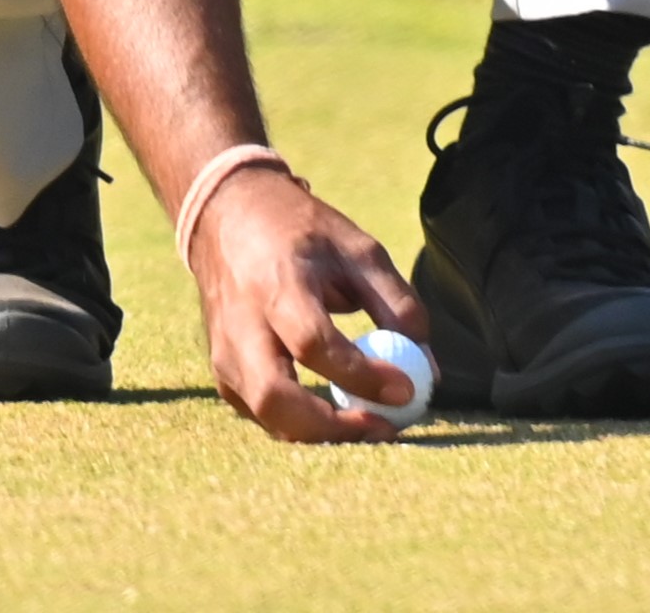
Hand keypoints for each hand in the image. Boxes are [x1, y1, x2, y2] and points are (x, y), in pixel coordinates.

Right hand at [186, 166, 431, 442]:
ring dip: (319, 433)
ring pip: (266, 417)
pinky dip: (300, 424)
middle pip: (274, 397)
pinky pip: (261, 415)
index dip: (360, 374)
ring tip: (368, 422)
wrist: (230, 216)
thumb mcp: (357, 250)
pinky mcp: (222, 372)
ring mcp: (224, 352)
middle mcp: (242, 324)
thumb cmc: (303, 233)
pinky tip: (333, 410)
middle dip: (331, 427)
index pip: (313, 342)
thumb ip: (396, 304)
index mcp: (277, 283)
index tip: (406, 389)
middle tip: (384, 427)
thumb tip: (427, 369)